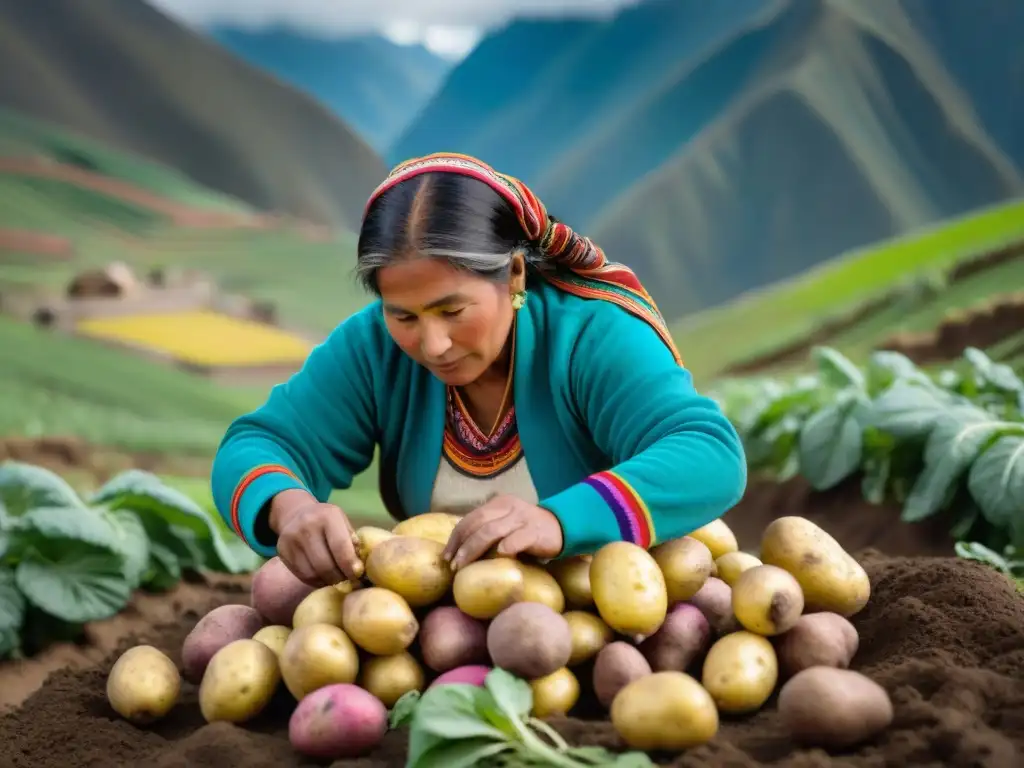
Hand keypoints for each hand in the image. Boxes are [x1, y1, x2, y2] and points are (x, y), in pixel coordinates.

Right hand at [269, 489, 362, 586]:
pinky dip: (316, 581)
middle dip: (340, 577)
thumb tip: (357, 568)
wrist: (296, 513)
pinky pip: (302, 575)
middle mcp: (307, 526)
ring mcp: (291, 539)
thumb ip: (352, 542)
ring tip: (337, 579)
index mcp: (327, 516)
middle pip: (325, 564)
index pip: (340, 546)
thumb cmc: (327, 522)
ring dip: (328, 581)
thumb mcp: (343, 523)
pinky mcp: (282, 552)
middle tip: (348, 580)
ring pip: (313, 573)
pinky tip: (324, 578)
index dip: (350, 565)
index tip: (357, 575)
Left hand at [442, 495, 563, 570]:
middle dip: (461, 545)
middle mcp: (508, 507)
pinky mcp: (535, 531)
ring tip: (464, 566)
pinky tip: (497, 557)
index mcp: (498, 504)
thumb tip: (459, 551)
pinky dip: (505, 548)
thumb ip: (488, 530)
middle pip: (477, 524)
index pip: (470, 519)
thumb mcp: (506, 523)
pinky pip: (517, 539)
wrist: (561, 527)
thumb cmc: (527, 530)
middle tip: (452, 564)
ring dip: (473, 549)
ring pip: (491, 532)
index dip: (455, 538)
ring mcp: (522, 518)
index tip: (446, 556)